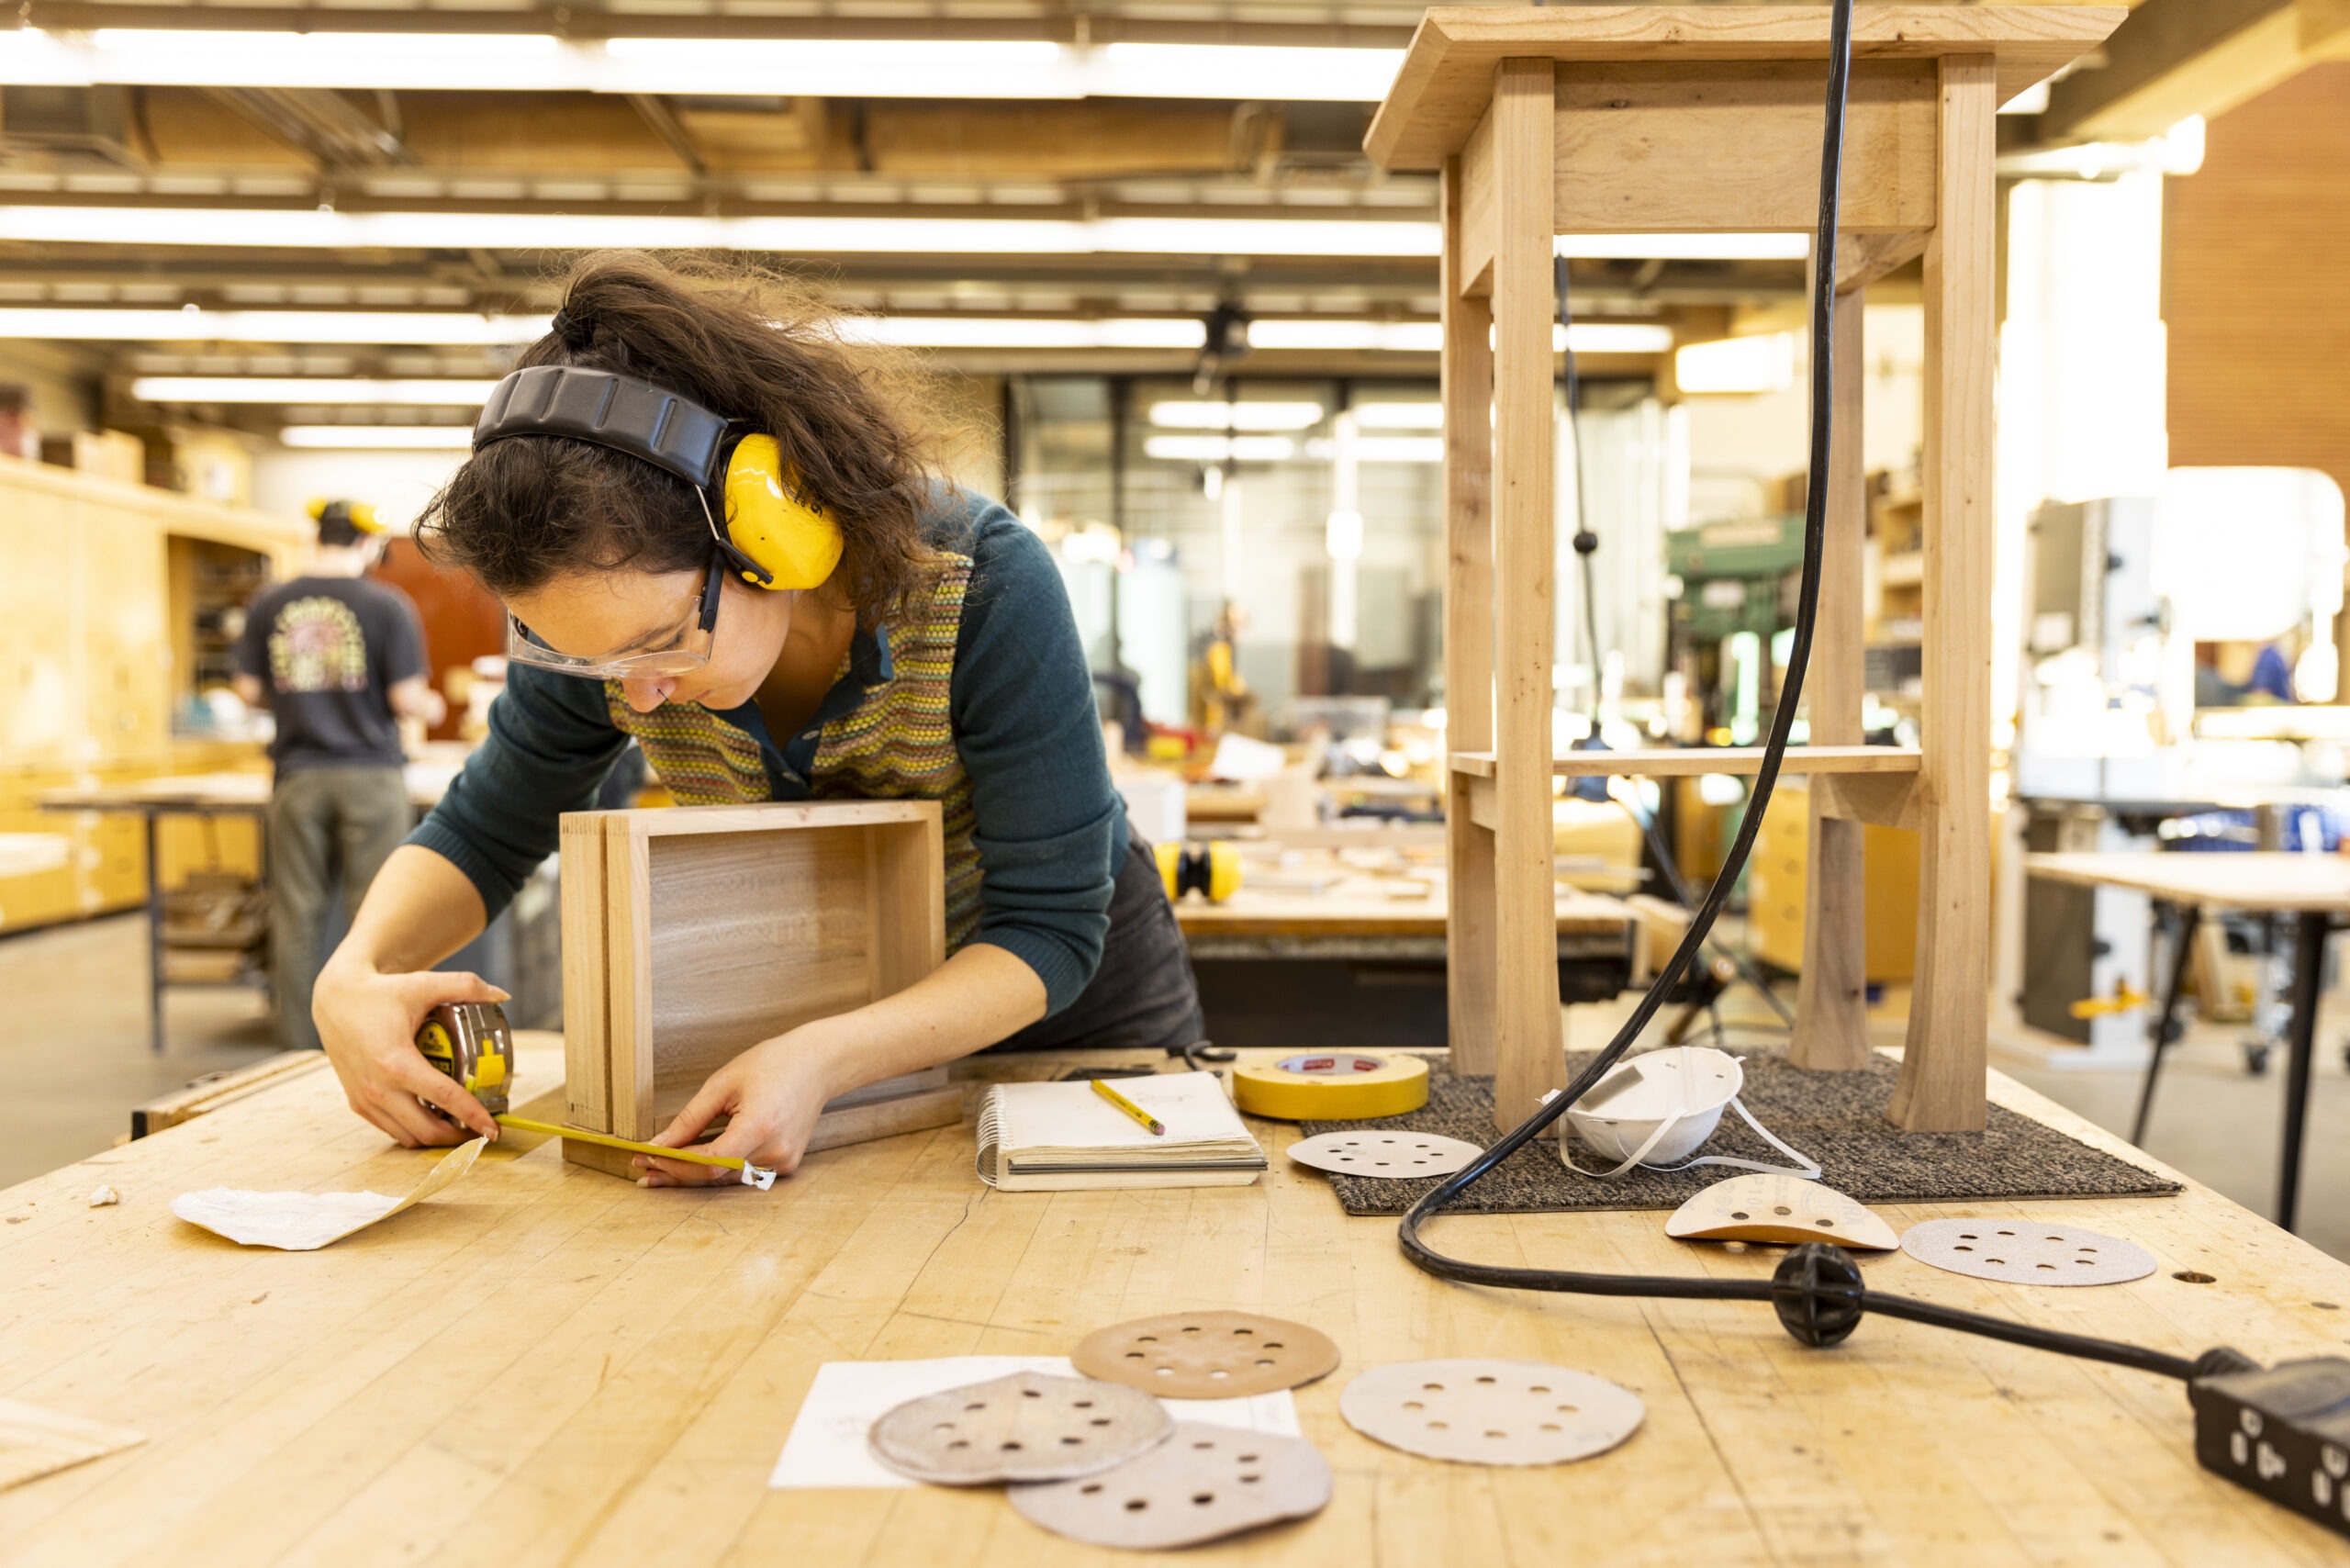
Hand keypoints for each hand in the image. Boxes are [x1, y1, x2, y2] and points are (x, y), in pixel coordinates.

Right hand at [314, 956, 507, 1147]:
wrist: (336, 999)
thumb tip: (501, 994)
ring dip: (436, 1138)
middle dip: (459, 1138)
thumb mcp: (424, 984)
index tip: (494, 1130)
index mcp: (396, 1062)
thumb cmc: (381, 993)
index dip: (474, 1116)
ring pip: (408, 1136)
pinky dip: (414, 1131)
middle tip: (481, 1131)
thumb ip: (465, 986)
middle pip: (427, 1130)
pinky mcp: (357, 1102)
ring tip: (461, 1127)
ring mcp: (365, 1099)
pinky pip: (391, 1129)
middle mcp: (378, 1087)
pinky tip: (433, 1119)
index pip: (445, 1098)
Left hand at [633, 1031, 838, 1187]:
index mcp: (760, 1126)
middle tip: (644, 1170)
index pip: (708, 1161)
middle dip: (675, 1173)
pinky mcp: (785, 1164)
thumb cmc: (774, 1064)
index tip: (645, 1158)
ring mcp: (784, 1162)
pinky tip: (696, 1159)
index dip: (673, 1164)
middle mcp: (775, 1150)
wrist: (818, 1064)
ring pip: (726, 1179)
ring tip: (662, 1165)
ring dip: (693, 1173)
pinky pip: (742, 1172)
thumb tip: (659, 1144)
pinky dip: (717, 1168)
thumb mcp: (724, 1083)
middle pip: (714, 1177)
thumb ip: (690, 1119)